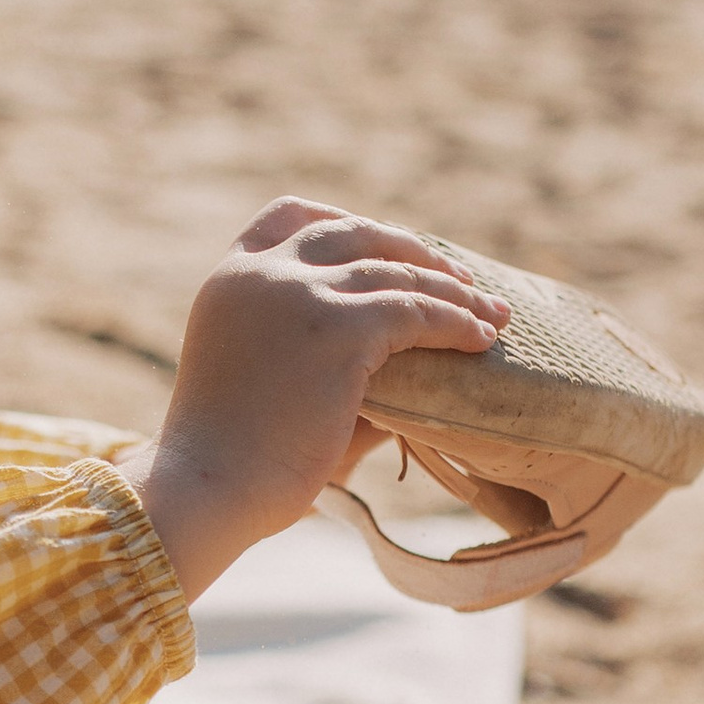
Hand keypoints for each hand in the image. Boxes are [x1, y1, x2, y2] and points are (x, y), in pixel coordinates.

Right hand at [118, 199, 507, 602]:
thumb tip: (408, 364)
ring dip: (453, 290)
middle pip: (355, 232)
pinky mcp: (338, 329)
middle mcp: (262, 274)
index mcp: (231, 280)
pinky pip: (416, 310)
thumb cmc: (235, 461)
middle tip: (460, 277)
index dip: (345, 221)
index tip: (389, 243)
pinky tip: (481, 340)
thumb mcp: (270, 381)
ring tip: (492, 314)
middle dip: (414, 251)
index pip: (289, 216)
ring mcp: (299, 294)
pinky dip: (457, 322)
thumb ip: (326, 356)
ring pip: (396, 271)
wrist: (210, 488)